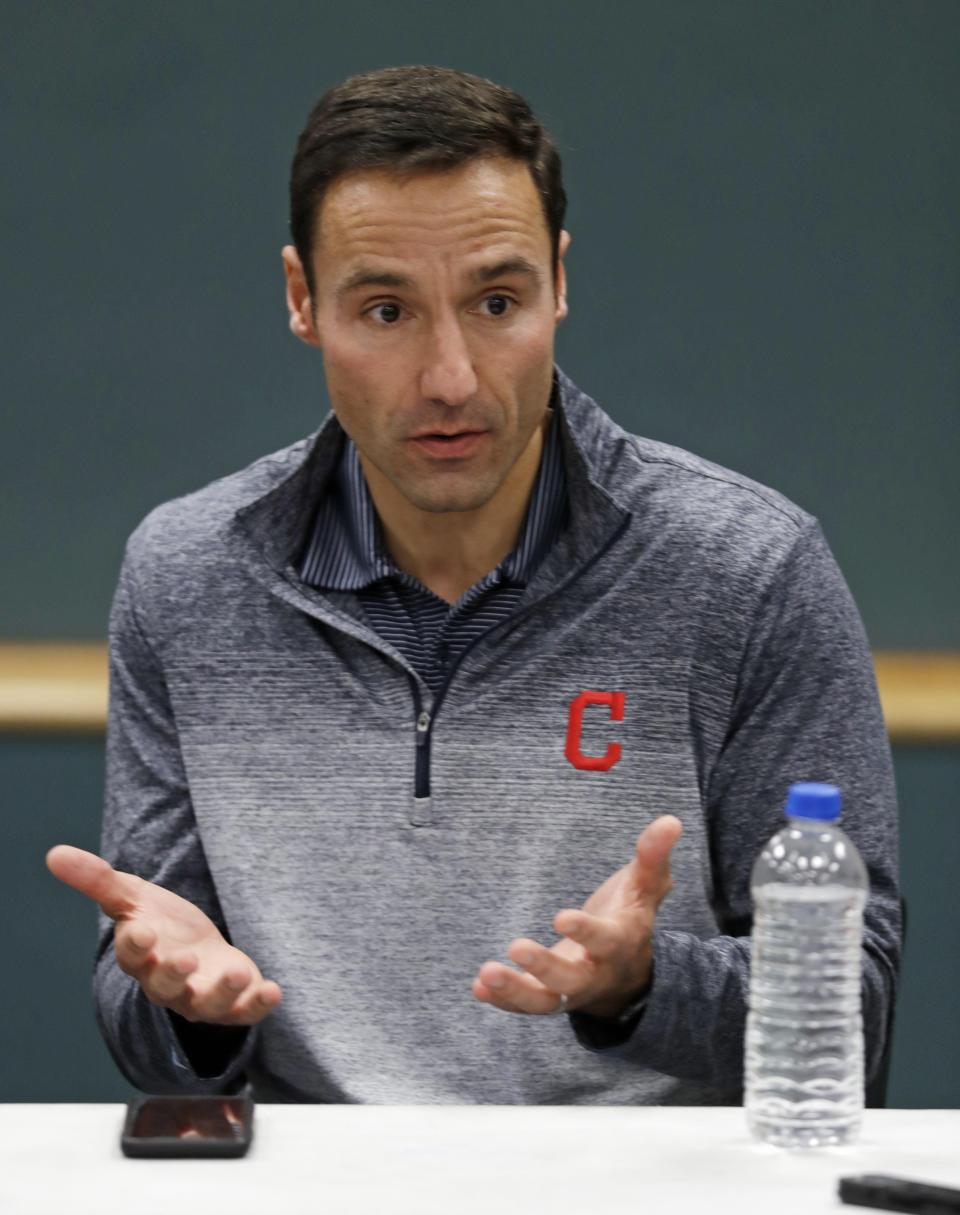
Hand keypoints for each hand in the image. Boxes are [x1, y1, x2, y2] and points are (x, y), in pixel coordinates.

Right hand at [46, 845, 281, 1025]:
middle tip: (185, 959)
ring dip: (221, 991)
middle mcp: (168, 983)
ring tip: (236, 970)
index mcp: (142, 956)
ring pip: (206, 1004)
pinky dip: (258, 1004)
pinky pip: (245, 1011)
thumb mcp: (132, 895)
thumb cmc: (160, 923)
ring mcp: (201, 996)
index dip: (136, 946)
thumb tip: (54, 854)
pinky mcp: (234, 1002)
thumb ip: (97, 879)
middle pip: (165, 987)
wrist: (198, 951)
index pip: (132, 956)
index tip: (143, 930)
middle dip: (174, 975)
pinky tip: (274, 991)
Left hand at [472, 815, 682, 1018]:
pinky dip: (503, 1001)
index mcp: (620, 943)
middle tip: (516, 946)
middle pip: (571, 980)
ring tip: (486, 974)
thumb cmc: (631, 918)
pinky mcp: (548, 998)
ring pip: (544, 1002)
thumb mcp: (645, 888)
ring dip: (515, 991)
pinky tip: (477, 987)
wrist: (628, 975)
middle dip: (544, 967)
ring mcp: (569, 991)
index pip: (605, 940)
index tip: (560, 917)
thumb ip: (653, 857)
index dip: (585, 932)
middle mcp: (595, 973)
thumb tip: (671, 821)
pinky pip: (525, 1008)